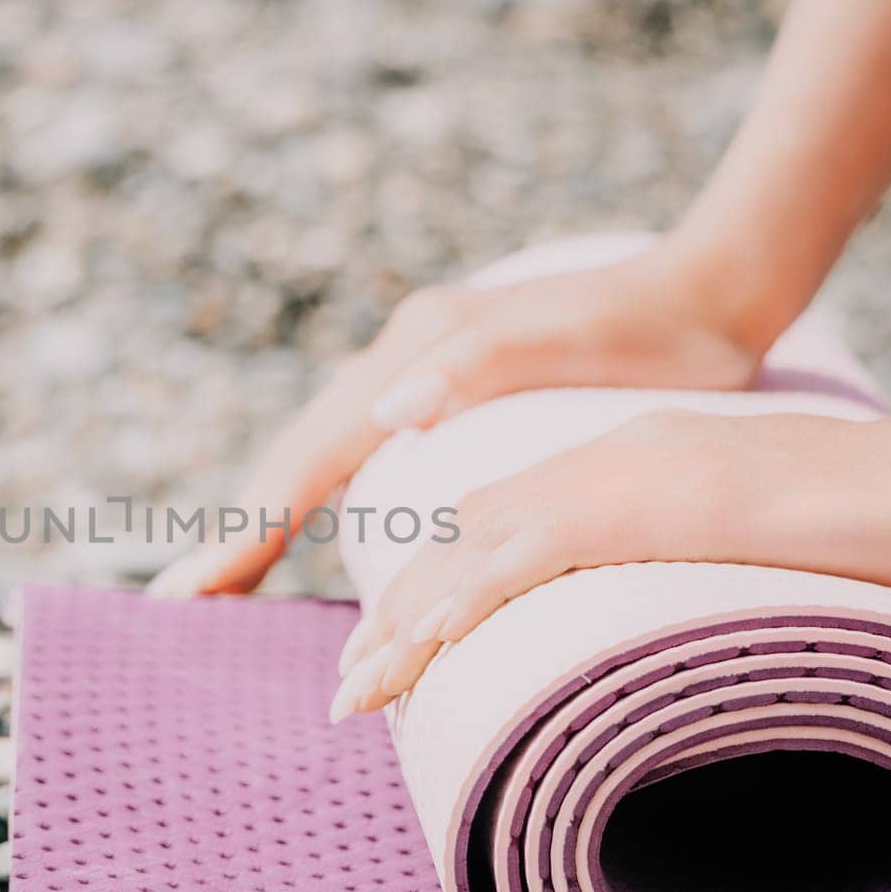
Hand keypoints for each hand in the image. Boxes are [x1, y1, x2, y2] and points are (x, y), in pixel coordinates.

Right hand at [148, 239, 769, 598]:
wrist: (704, 290)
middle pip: (296, 458)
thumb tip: (385, 415)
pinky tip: (314, 531)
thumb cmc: (648, 331)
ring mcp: (416, 376)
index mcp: (414, 357)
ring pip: (319, 457)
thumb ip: (472, 367)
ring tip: (228, 579)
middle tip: (185, 600)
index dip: (249, 530)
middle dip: (240, 530)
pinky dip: (318, 500)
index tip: (190, 591)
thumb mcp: (567, 343)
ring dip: (270, 518)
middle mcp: (399, 364)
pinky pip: (356, 457)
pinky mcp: (441, 392)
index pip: (309, 459)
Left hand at [329, 404, 890, 720]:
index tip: (396, 648)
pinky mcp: (648, 502)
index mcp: (621, 467)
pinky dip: (467, 599)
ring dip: (407, 624)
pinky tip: (421, 644)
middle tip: (350, 684)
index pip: (500, 526)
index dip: (436, 588)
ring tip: (357, 690)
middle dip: (396, 614)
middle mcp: (603, 462)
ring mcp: (620, 476)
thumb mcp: (746, 536)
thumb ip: (682, 559)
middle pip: (466, 538)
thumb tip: (651, 617)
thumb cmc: (868, 515)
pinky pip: (532, 554)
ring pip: (476, 550)